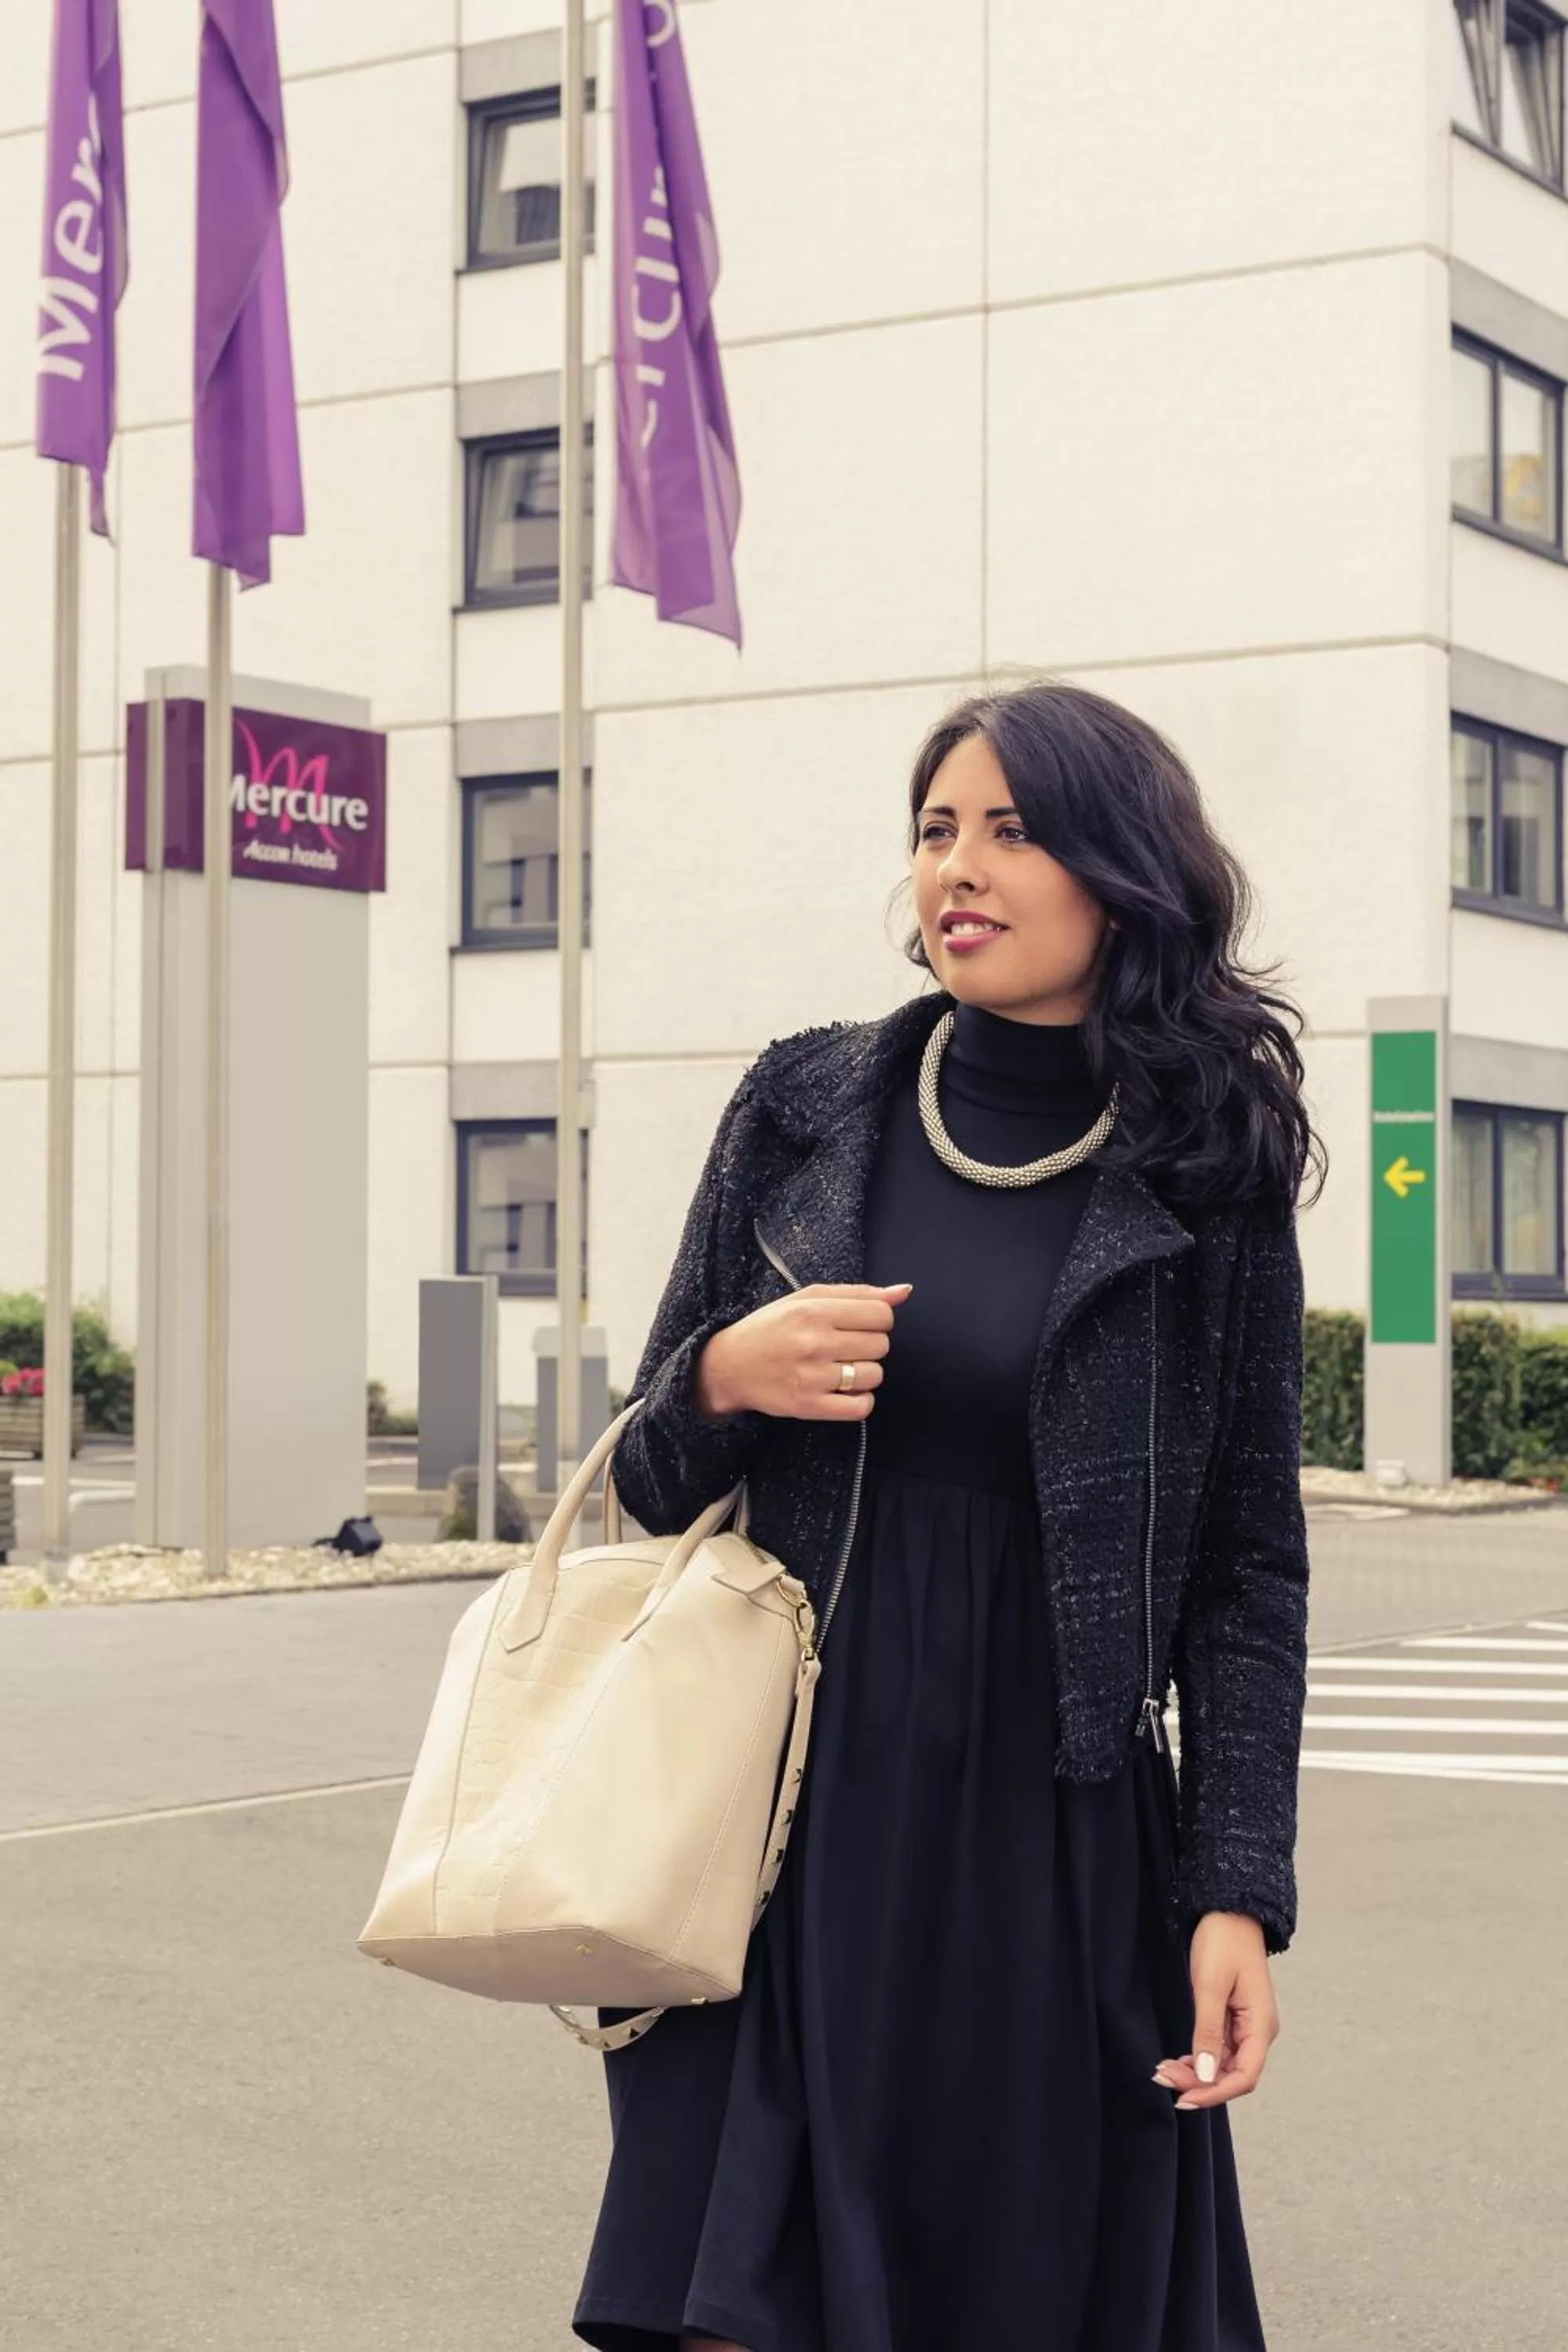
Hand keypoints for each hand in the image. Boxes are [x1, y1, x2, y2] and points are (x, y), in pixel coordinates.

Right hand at [694, 1282, 912, 1422]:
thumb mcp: (807, 1298)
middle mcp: (814, 1342)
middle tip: (845, 1347)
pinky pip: (861, 1407)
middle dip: (869, 1346)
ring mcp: (812, 1376)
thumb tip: (904, 1292)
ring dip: (864, 1374)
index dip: (877, 1320)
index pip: (881, 1314)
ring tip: (842, 1369)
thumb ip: (858, 1293)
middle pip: (881, 1344)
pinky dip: (860, 1401)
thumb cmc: (771, 1328)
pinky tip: (844, 1392)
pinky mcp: (809, 1406)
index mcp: (814, 1310)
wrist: (728, 1366)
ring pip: (874, 1375)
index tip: (859, 1325)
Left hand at [1151, 1911, 1278, 2109]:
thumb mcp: (1210, 1986)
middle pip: (1232, 2074)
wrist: (1229, 1910)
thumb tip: (1205, 2075)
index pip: (1244, 2077)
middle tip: (1162, 2077)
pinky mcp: (1233, 2018)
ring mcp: (1246, 2025)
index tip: (1183, 2098)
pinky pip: (1219, 2049)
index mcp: (1261, 2025)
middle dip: (1199, 2083)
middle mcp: (1258, 2031)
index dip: (1214, 2092)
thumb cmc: (1223, 1942)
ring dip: (1196, 2073)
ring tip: (1163, 2071)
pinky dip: (1199, 2058)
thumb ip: (1208, 2032)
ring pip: (1223, 2064)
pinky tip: (1179, 2061)